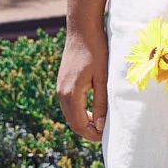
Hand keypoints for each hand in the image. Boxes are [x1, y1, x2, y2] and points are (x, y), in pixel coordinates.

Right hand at [57, 25, 108, 141]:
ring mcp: (60, 87)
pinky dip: (80, 111)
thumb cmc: (96, 51)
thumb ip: (102, 102)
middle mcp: (61, 93)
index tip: (107, 137)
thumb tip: (101, 126)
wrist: (82, 30)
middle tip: (105, 134)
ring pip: (70, 114)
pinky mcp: (62, 82)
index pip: (79, 124)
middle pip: (73, 122)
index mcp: (71, 94)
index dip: (92, 134)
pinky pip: (69, 104)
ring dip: (84, 121)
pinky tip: (94, 110)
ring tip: (101, 124)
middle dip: (88, 131)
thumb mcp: (103, 78)